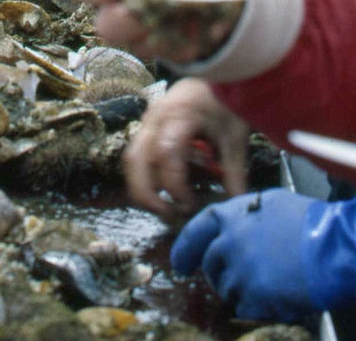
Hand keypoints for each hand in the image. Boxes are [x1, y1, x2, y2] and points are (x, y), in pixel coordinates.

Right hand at [68, 0, 240, 62]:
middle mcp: (121, 5)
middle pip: (106, 26)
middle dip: (131, 20)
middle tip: (155, 8)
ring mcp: (142, 30)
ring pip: (138, 46)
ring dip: (164, 34)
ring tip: (190, 15)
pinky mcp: (166, 47)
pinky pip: (170, 55)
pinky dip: (188, 43)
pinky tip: (201, 27)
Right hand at [124, 79, 248, 219]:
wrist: (214, 69)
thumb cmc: (224, 102)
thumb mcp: (234, 138)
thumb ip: (234, 173)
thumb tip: (238, 206)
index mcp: (179, 116)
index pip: (167, 154)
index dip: (175, 184)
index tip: (190, 203)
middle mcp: (155, 117)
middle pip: (136, 159)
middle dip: (146, 193)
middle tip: (168, 214)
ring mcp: (147, 120)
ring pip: (131, 158)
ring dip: (142, 187)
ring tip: (164, 207)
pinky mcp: (146, 126)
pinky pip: (136, 154)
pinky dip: (145, 175)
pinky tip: (163, 190)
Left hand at [171, 188, 316, 320]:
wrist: (332, 246)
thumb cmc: (309, 223)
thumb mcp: (270, 204)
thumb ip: (245, 217)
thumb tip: (235, 228)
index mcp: (232, 215)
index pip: (197, 230)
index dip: (185, 247)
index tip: (180, 263)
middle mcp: (230, 241)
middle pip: (209, 265)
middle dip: (217, 274)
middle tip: (231, 280)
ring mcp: (241, 269)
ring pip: (227, 289)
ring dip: (241, 291)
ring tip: (268, 282)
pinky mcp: (255, 294)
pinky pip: (245, 307)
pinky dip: (257, 307)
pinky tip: (276, 295)